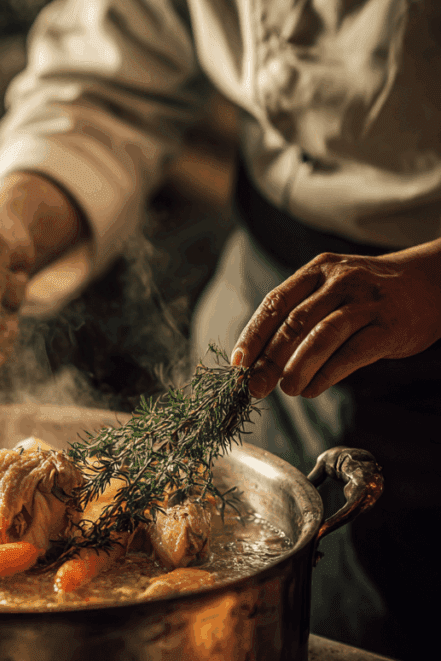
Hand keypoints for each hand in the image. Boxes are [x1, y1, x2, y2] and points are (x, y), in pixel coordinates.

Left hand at [230, 241, 440, 398]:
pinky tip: (313, 388)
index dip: (253, 334)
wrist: (431, 282)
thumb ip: (301, 313)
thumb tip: (261, 357)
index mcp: (318, 270)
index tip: (238, 363)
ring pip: (321, 337)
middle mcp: (340, 281)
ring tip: (287, 390)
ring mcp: (366, 303)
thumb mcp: (332, 286)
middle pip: (294, 322)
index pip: (275, 303)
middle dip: (269, 358)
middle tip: (255, 386)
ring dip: (297, 368)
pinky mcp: (388, 327)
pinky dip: (327, 375)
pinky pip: (352, 354)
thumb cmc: (370, 292)